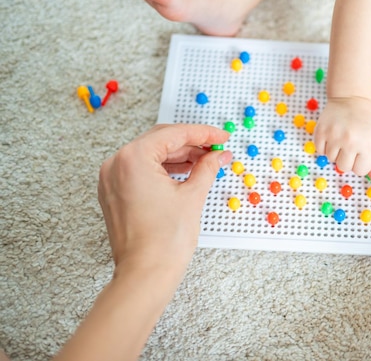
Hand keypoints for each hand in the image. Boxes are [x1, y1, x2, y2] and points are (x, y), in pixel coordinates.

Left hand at [97, 124, 231, 276]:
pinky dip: (164, 168)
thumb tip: (218, 155)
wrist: (146, 275)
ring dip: (179, 155)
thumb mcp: (193, 196)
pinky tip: (185, 172)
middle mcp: (116, 164)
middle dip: (191, 143)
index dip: (203, 133)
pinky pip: (141, 170)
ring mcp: (112, 179)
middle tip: (216, 147)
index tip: (221, 136)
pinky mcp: (114, 193)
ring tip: (206, 160)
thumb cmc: (163, 242)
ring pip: (151, 155)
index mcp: (132, 158)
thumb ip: (207, 168)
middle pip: (160, 140)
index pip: (173, 134)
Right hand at [314, 97, 370, 184]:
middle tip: (350, 144)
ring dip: (335, 152)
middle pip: (344, 168)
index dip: (360, 163)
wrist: (351, 98)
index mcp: (367, 144)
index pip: (360, 171)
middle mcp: (350, 141)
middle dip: (347, 159)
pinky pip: (320, 150)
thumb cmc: (366, 121)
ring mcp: (334, 136)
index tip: (360, 152)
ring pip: (331, 159)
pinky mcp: (321, 131)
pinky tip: (332, 134)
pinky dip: (325, 146)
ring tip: (341, 137)